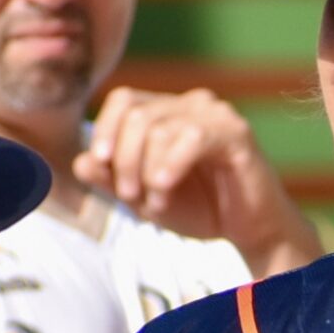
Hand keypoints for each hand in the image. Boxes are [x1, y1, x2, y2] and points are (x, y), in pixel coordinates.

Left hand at [72, 86, 318, 271]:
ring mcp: (216, 114)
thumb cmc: (202, 210)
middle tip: (131, 197)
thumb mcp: (145, 198)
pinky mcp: (236, 132)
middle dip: (124, 161)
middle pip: (136, 115)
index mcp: (170, 112)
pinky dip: (169, 168)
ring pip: (158, 129)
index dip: (104, 129)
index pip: (123, 100)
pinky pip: (191, 138)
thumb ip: (112, 179)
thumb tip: (81, 162)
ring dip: (147, 173)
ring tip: (157, 203)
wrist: (253, 232)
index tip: (100, 165)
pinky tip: (165, 191)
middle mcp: (192, 104)